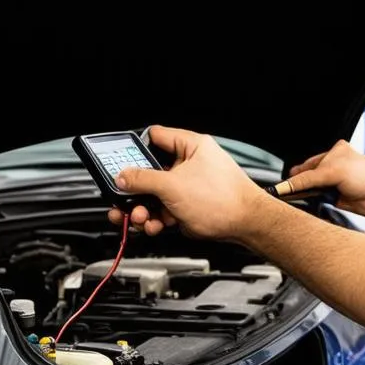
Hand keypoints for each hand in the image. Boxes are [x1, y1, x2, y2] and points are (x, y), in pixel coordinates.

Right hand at [107, 125, 264, 238]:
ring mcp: (188, 186)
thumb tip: (123, 176)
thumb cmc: (224, 200)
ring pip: (155, 195)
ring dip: (143, 208)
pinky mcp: (188, 206)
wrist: (245, 226)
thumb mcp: (174, 186)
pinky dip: (155, 219)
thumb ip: (144, 179)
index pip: (155, 137)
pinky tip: (154, 226)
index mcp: (190, 146)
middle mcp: (189, 163)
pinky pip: (163, 210)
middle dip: (136, 189)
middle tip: (124, 199)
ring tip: (140, 218)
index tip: (119, 162)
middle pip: (150, 172)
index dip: (135, 149)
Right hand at [284, 140, 364, 217]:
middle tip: (285, 195)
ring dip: (305, 198)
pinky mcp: (336, 202)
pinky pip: (319, 205)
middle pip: (306, 179)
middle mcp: (331, 170)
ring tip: (297, 202)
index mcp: (332, 155)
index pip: (306, 167)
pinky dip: (313, 206)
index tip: (279, 187)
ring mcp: (334, 186)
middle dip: (298, 187)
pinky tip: (309, 207)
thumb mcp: (334, 171)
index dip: (293, 177)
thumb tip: (289, 184)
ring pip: (311, 193)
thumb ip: (310, 178)